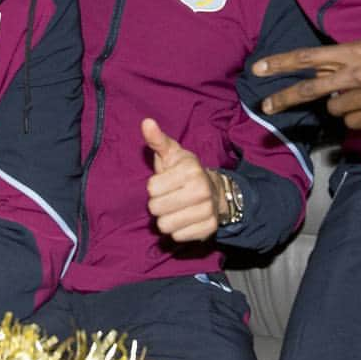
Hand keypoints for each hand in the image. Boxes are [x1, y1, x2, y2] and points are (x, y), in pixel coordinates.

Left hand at [142, 117, 221, 242]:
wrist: (214, 190)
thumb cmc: (184, 171)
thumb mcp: (171, 153)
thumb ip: (157, 140)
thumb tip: (146, 122)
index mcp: (190, 170)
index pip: (151, 188)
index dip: (154, 187)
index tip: (166, 182)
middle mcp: (202, 190)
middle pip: (156, 208)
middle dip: (158, 204)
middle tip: (170, 196)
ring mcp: (207, 210)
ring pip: (165, 225)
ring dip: (166, 218)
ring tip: (176, 208)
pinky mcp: (209, 229)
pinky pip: (178, 237)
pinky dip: (178, 230)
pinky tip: (185, 218)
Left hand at [252, 33, 360, 128]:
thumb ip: (355, 57)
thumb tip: (334, 71)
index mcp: (357, 52)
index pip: (309, 57)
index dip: (281, 63)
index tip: (259, 69)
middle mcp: (357, 75)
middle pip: (311, 90)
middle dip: (285, 99)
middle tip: (267, 107)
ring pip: (336, 110)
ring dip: (342, 106)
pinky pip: (356, 123)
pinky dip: (360, 118)